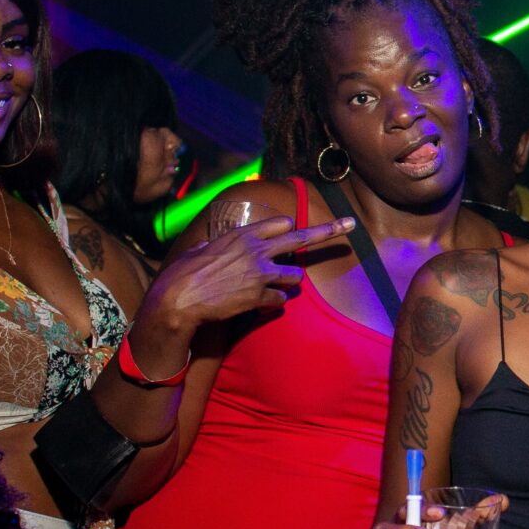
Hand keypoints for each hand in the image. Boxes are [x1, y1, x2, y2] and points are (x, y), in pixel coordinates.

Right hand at [130, 215, 355, 364]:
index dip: (287, 229)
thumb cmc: (184, 273)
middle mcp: (257, 250)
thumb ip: (214, 245)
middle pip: (302, 237)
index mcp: (243, 234)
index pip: (280, 223)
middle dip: (328, 230)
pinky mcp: (259, 296)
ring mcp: (261, 273)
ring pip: (295, 276)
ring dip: (288, 282)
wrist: (179, 299)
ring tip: (272, 287)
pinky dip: (273, 303)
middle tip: (349, 225)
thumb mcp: (200, 249)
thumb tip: (210, 246)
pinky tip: (259, 305)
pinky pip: (280, 300)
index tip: (293, 229)